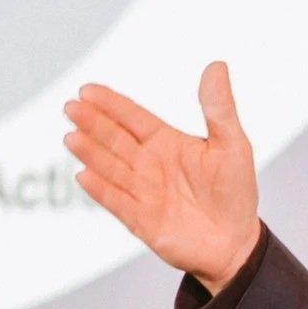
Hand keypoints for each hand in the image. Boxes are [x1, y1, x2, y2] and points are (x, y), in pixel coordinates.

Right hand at [64, 63, 261, 289]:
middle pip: (115, 139)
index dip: (111, 104)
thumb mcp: (232, 145)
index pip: (133, 118)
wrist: (236, 242)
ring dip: (91, 153)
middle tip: (71, 107)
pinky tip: (84, 176)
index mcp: (167, 143)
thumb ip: (219, 108)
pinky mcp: (141, 220)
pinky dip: (101, 190)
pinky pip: (117, 202)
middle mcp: (149, 165)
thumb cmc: (235, 192)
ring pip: (111, 168)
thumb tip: (216, 66)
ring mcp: (143, 192)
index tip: (88, 90)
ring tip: (72, 137)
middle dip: (93, 123)